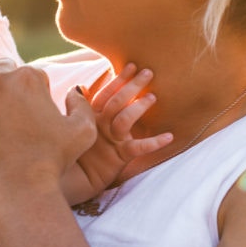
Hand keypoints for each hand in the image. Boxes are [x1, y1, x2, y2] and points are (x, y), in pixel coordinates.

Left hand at [0, 48, 96, 201]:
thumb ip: (82, 105)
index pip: (32, 73)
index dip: (35, 93)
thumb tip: (73, 92)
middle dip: (7, 81)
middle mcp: (1, 77)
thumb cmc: (51, 163)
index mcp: (30, 78)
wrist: (18, 189)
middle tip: (7, 108)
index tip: (32, 113)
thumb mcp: (82, 132)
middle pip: (3, 66)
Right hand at [76, 64, 171, 193]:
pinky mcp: (118, 157)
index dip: (118, 79)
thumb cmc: (79, 153)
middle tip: (148, 72)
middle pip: (116, 101)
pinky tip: (169, 136)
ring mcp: (109, 140)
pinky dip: (154, 142)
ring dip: (138, 107)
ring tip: (152, 97)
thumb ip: (80, 105)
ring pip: (124, 119)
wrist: (76, 181)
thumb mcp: (78, 126)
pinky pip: (137, 148)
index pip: (105, 93)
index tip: (131, 65)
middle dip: (132, 85)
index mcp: (90, 116)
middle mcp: (99, 125)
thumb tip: (80, 86)